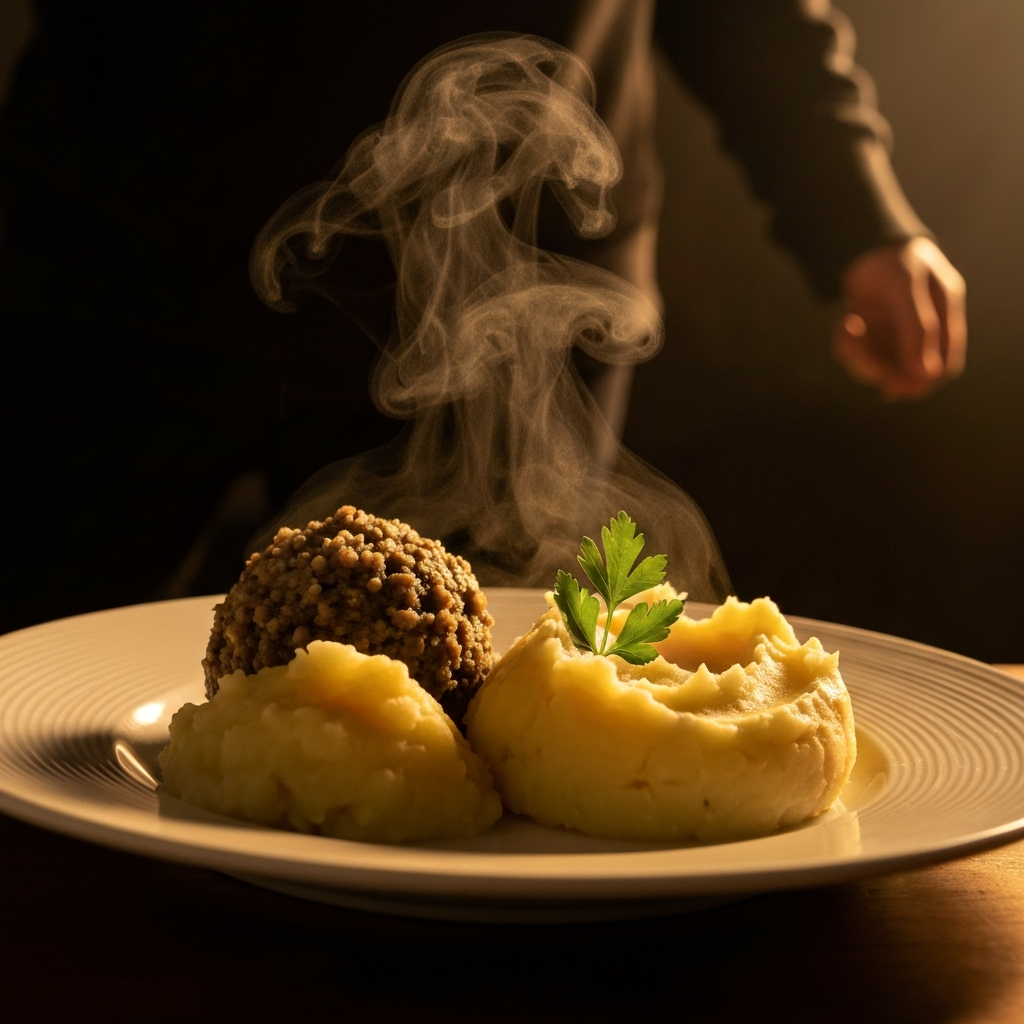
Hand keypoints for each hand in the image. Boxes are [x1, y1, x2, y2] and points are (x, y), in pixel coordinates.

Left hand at [833, 237, 966, 399]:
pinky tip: (845, 323)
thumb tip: (926, 375)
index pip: (946, 365)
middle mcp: (923, 330)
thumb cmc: (891, 261)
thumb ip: (917, 329)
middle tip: (862, 359)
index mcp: (945, 314)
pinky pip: (859, 356)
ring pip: (880, 368)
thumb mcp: (905, 288)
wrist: (858, 246)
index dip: (925, 381)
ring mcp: (896, 335)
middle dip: (884, 372)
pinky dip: (848, 346)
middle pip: (910, 374)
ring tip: (847, 326)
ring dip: (860, 357)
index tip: (897, 385)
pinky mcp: (871, 336)